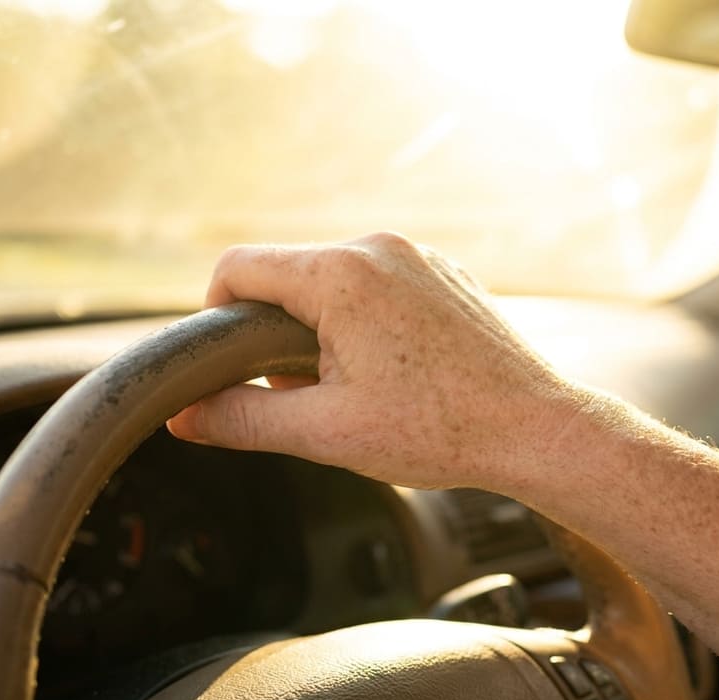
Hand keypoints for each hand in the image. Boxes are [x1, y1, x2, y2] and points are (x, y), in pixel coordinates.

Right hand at [167, 232, 586, 490]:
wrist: (534, 428)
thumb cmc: (440, 429)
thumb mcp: (325, 432)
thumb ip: (243, 419)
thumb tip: (185, 416)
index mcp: (342, 274)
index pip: (238, 267)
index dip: (217, 316)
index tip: (232, 365)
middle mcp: (379, 247)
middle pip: (287, 273)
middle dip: (277, 332)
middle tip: (304, 392)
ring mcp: (418, 256)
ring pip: (334, 279)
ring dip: (322, 328)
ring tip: (357, 388)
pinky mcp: (444, 272)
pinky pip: (378, 283)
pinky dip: (365, 321)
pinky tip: (393, 373)